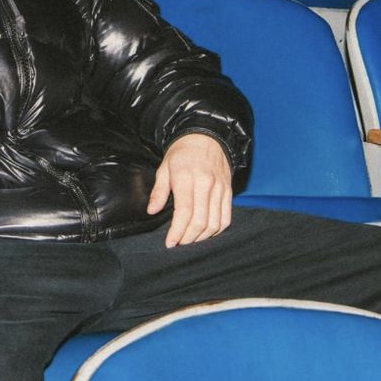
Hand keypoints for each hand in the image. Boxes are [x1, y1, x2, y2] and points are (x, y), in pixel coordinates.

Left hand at [147, 133, 232, 247]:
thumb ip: (159, 191)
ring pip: (215, 223)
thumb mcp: (164, 167)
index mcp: (186, 177)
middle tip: (179, 243)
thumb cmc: (182, 153)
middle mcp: (206, 184)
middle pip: (200, 221)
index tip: (170, 243)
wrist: (205, 136)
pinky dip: (217, 230)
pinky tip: (206, 233)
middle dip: (188, 238)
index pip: (184, 212)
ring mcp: (220, 188)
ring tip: (190, 240)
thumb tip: (152, 211)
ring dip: (202, 237)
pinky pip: (226, 218)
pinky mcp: (229, 191)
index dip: (177, 231)